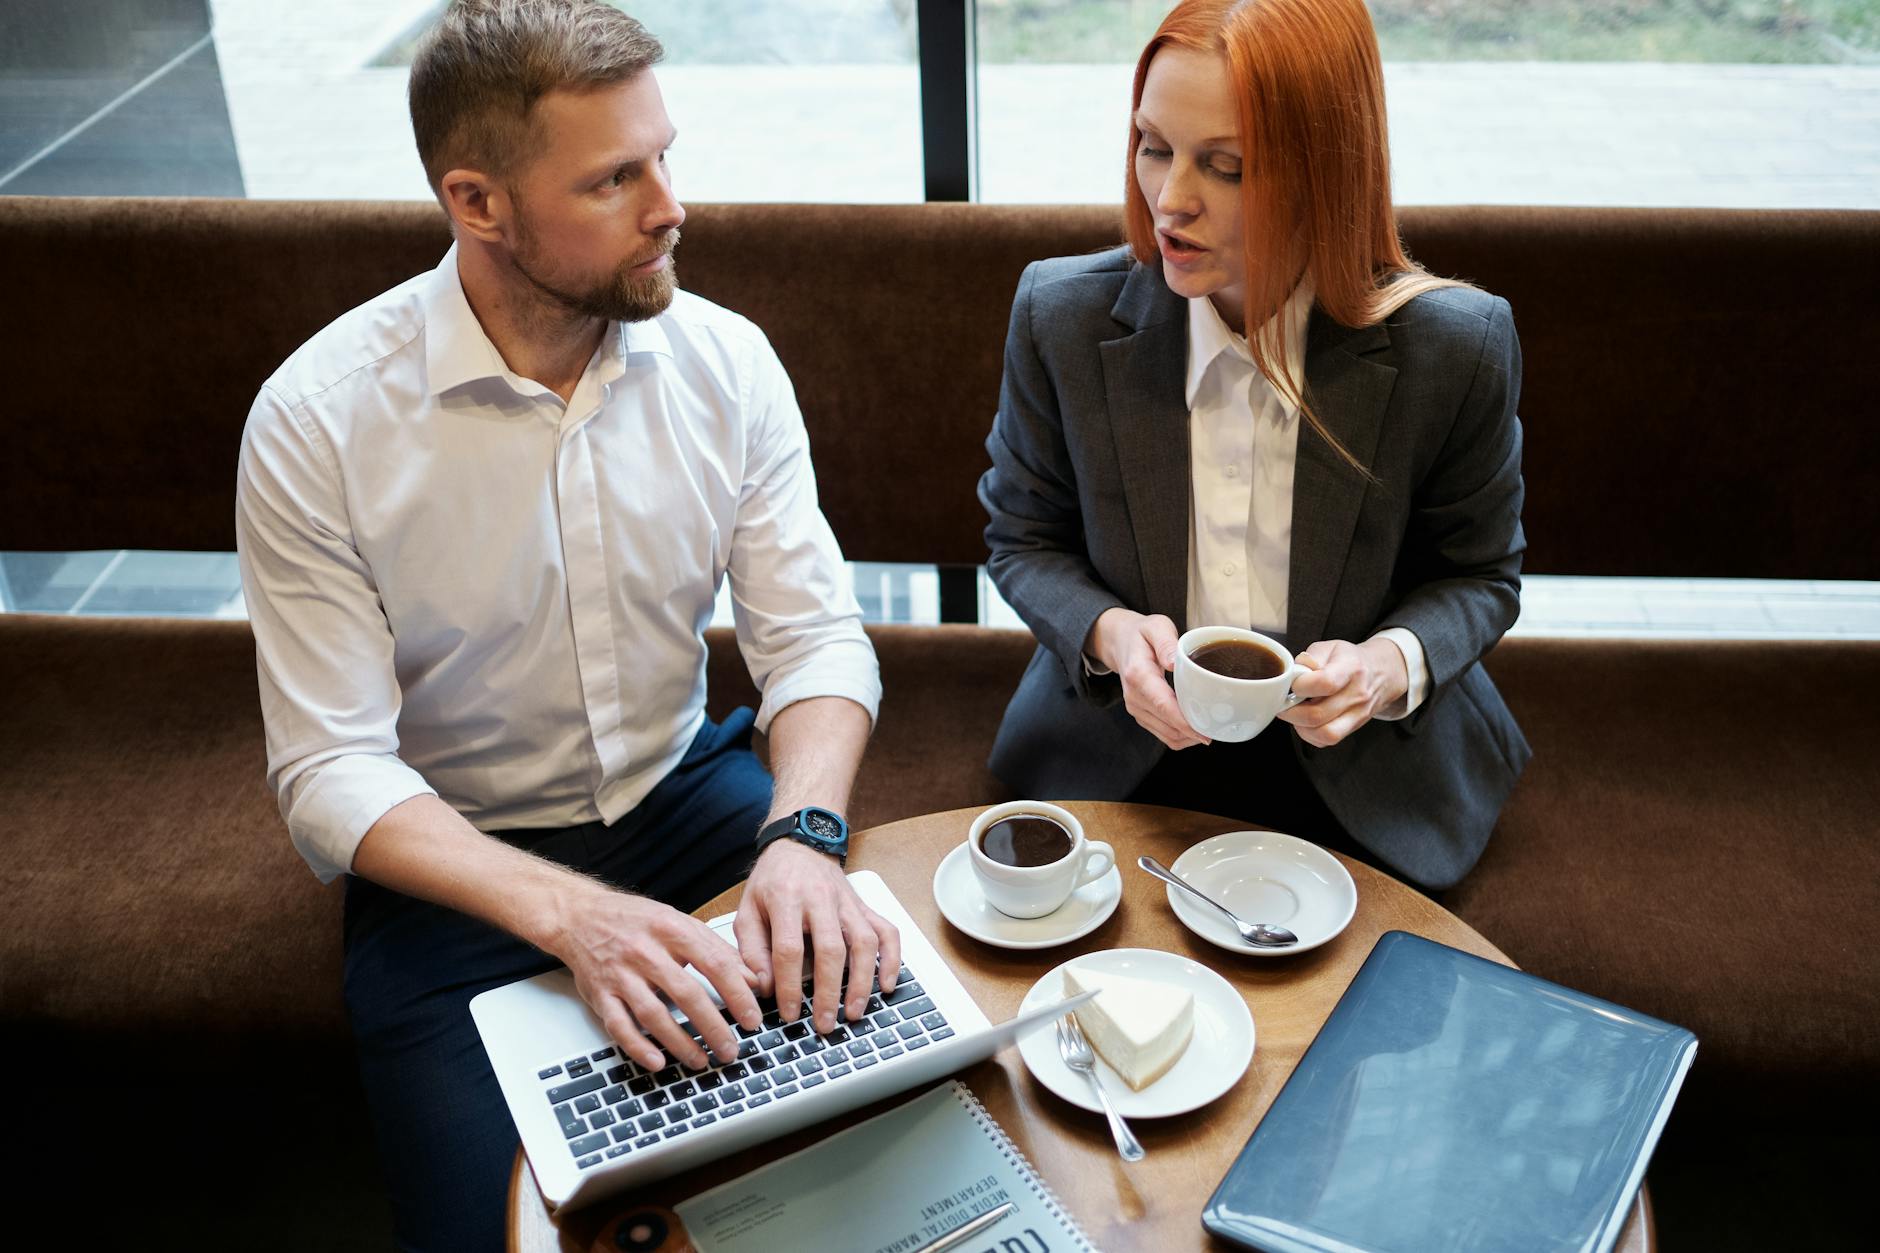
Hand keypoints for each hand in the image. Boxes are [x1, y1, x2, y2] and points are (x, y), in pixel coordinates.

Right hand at [554, 887, 762, 1072]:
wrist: (580, 916)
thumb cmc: (635, 920)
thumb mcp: (679, 922)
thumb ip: (716, 949)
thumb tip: (753, 978)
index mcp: (671, 929)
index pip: (714, 963)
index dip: (738, 994)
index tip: (752, 1017)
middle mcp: (645, 951)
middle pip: (687, 994)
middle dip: (713, 1027)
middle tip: (731, 1048)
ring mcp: (621, 974)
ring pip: (654, 1015)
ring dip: (681, 1043)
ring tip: (701, 1060)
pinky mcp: (600, 994)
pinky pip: (619, 1026)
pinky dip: (638, 1047)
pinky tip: (657, 1061)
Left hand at [735, 838, 901, 1033]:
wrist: (799, 845)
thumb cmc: (772, 881)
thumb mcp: (747, 910)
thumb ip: (752, 950)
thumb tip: (764, 988)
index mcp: (786, 898)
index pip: (789, 948)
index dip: (789, 985)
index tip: (790, 1012)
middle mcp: (820, 899)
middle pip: (831, 948)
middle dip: (830, 991)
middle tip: (825, 1022)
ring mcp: (847, 903)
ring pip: (864, 942)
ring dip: (863, 981)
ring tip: (854, 1012)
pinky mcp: (864, 907)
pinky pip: (886, 931)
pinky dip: (891, 959)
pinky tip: (887, 984)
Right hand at [1088, 607, 1207, 749]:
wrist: (1120, 642)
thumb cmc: (1141, 635)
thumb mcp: (1156, 626)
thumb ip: (1166, 642)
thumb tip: (1174, 663)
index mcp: (1138, 675)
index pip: (1162, 705)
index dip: (1185, 722)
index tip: (1205, 731)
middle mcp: (1134, 696)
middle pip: (1168, 725)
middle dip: (1193, 732)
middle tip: (1218, 728)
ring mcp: (1136, 708)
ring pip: (1167, 735)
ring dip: (1189, 737)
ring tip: (1210, 728)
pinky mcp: (1141, 715)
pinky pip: (1164, 735)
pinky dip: (1182, 736)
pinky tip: (1196, 727)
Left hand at [1278, 637, 1408, 746]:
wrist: (1381, 673)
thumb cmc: (1350, 659)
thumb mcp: (1331, 647)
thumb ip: (1311, 657)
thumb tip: (1295, 671)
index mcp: (1350, 668)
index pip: (1324, 683)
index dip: (1300, 686)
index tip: (1292, 683)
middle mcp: (1357, 694)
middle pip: (1318, 715)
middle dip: (1291, 711)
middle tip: (1283, 702)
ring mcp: (1358, 714)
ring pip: (1324, 733)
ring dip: (1300, 726)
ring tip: (1295, 712)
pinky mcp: (1354, 728)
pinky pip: (1326, 741)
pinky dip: (1310, 734)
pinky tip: (1306, 721)